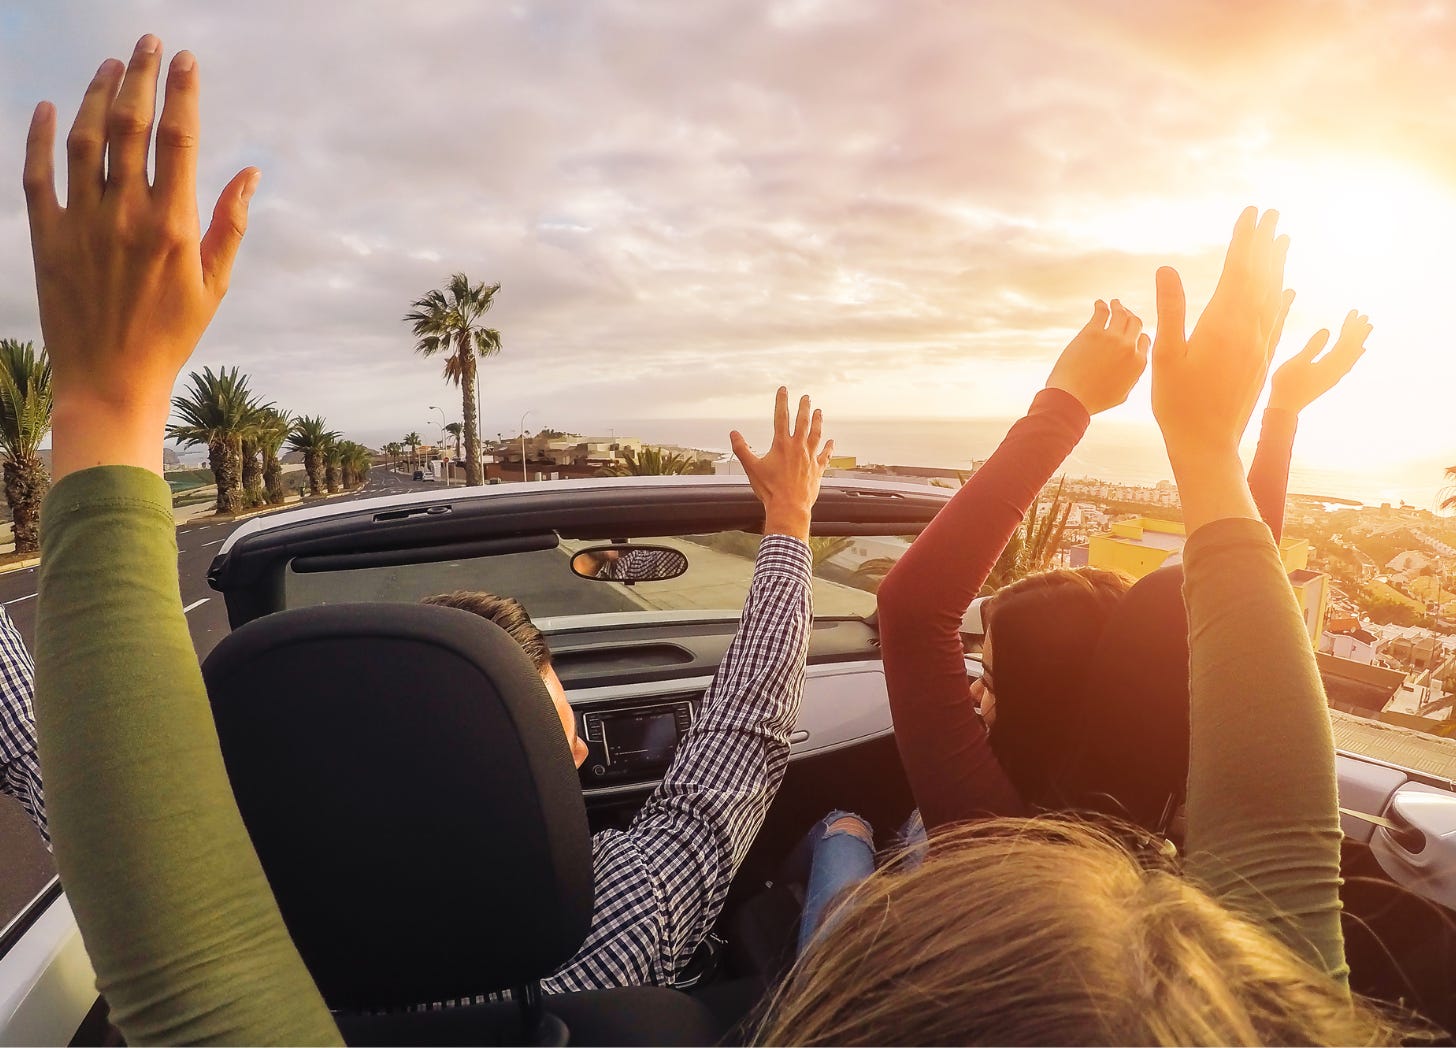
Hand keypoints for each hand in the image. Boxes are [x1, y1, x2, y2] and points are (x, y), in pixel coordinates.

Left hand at [23, 35, 257, 478]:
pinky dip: (40, 136)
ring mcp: (82, 223)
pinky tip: (51, 107)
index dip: (182, 93)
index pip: (179, 141)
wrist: (109, 380)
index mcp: (174, 226)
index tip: (186, 60)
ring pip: (85, 140)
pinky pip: (37, 174)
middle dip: (140, 77)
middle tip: (147, 43)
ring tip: (110, 66)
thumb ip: (230, 224)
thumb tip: (249, 171)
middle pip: (130, 126)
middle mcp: (126, 216)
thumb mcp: (214, 285)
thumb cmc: (171, 336)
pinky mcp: (47, 237)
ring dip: (97, 95)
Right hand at [730, 387, 833, 540]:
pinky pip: (825, 455)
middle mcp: (798, 447)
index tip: (784, 390)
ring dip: (818, 422)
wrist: (789, 507)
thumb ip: (741, 449)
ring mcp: (810, 458)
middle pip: (802, 422)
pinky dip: (829, 448)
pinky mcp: (817, 470)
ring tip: (819, 411)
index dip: (782, 402)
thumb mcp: (751, 468)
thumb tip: (733, 433)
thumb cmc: (769, 489)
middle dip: (804, 407)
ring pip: (816, 434)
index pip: (781, 417)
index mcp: (781, 444)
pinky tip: (832, 442)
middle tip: (806, 397)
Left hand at [1043, 299, 1149, 414]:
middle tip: (1124, 312)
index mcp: (1138, 363)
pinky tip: (1099, 303)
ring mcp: (1112, 338)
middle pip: (1135, 323)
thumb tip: (1133, 366)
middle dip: (1130, 316)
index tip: (1131, 330)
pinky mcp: (1093, 332)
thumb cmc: (1093, 400)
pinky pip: (1101, 312)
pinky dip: (1101, 305)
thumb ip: (1131, 377)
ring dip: (1118, 306)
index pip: (1144, 340)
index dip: (1137, 334)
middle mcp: (1129, 348)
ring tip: (1113, 303)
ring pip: (1121, 314)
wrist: (1071, 398)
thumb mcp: (1122, 394)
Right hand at [1152, 207, 1289, 465]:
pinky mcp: (1262, 360)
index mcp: (1224, 324)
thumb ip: (1170, 310)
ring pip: (1273, 295)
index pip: (1238, 270)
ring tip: (1283, 239)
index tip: (1250, 212)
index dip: (1244, 240)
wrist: (1207, 444)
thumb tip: (1166, 269)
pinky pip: (1277, 321)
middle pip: (1261, 277)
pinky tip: (1287, 289)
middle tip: (1273, 213)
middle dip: (1265, 243)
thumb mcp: (1166, 356)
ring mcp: (1260, 345)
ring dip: (1277, 265)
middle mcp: (1249, 330)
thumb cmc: (1178, 403)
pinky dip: (1282, 300)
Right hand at [1267, 310, 1371, 414]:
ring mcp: (1335, 376)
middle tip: (1365, 316)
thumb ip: (1313, 347)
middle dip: (1358, 331)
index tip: (1355, 313)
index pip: (1346, 342)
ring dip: (1358, 341)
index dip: (1351, 327)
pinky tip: (1358, 351)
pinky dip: (1355, 353)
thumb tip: (1327, 330)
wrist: (1286, 406)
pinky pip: (1349, 363)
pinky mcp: (1331, 379)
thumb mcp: (1297, 363)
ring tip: (1366, 330)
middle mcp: (1337, 371)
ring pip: (1352, 355)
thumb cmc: (1287, 384)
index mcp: (1330, 365)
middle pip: (1352, 348)